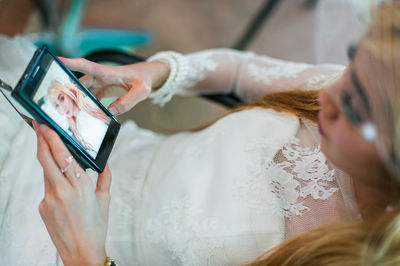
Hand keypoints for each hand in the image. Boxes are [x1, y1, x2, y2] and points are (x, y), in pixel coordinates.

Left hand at [33, 120, 110, 265]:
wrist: (82, 251)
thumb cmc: (96, 226)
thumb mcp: (105, 199)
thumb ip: (105, 177)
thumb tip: (104, 162)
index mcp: (81, 185)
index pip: (64, 156)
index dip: (53, 140)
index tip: (47, 127)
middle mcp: (63, 190)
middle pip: (46, 159)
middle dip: (41, 140)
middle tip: (38, 126)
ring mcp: (50, 199)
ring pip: (46, 172)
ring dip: (47, 159)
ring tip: (48, 147)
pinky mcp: (43, 207)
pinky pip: (47, 188)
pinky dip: (54, 182)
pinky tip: (63, 189)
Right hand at [60, 57, 169, 114]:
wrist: (146, 76)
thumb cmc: (144, 80)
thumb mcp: (141, 91)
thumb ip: (128, 101)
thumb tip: (111, 112)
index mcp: (108, 72)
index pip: (88, 66)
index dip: (72, 63)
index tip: (58, 60)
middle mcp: (101, 76)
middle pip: (80, 82)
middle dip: (69, 90)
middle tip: (61, 103)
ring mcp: (100, 82)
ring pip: (83, 90)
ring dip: (76, 99)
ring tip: (70, 111)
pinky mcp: (101, 89)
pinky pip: (89, 97)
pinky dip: (86, 104)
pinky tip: (84, 113)